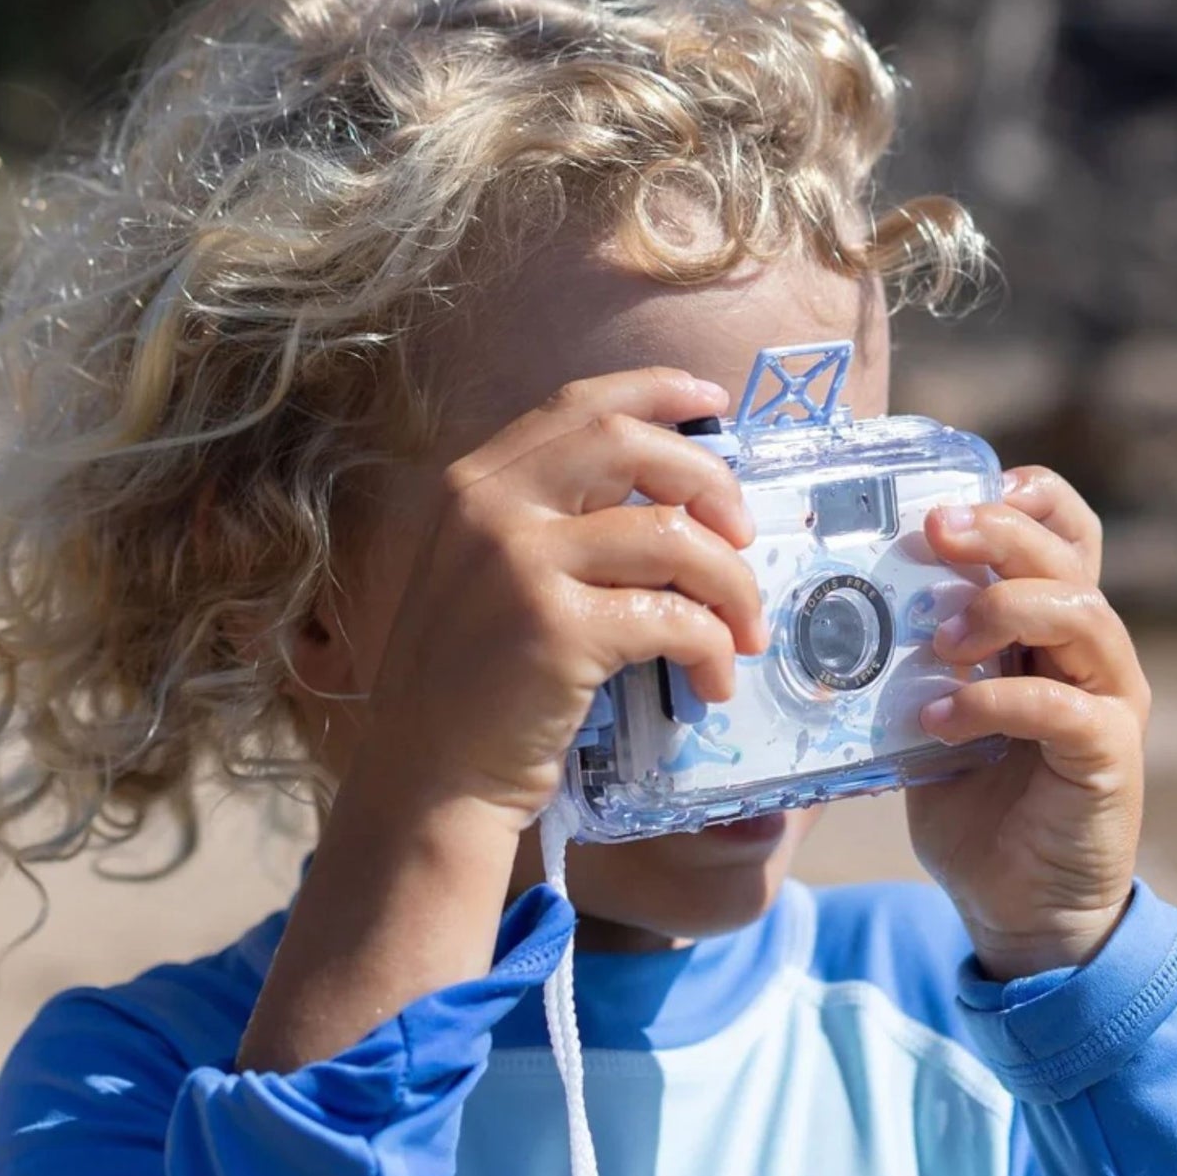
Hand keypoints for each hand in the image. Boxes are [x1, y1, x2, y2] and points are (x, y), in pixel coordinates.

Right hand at [239, 368, 765, 1069]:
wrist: (430, 781)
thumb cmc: (471, 688)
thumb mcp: (490, 579)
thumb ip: (552, 525)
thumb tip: (672, 502)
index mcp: (475, 484)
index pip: (578, 406)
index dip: (656, 394)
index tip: (713, 402)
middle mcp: (491, 508)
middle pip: (630, 446)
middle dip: (710, 481)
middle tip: (746, 535)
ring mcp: (520, 564)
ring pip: (672, 536)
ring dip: (732, 584)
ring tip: (745, 632)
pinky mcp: (556, 630)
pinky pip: (673, 618)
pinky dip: (712, 648)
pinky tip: (712, 683)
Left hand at [905, 467, 1148, 980]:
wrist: (1017, 908)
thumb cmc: (975, 809)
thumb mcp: (931, 722)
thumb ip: (911, 669)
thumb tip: (831, 616)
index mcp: (1052, 634)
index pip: (1064, 536)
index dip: (1027, 499)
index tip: (960, 491)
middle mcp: (1092, 655)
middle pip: (1067, 559)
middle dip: (1000, 532)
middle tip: (935, 532)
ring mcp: (1109, 703)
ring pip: (1080, 615)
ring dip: (1002, 610)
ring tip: (937, 640)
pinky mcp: (1108, 757)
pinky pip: (1060, 708)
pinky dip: (993, 702)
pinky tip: (938, 719)